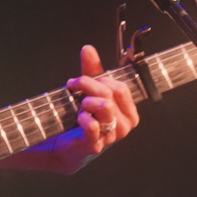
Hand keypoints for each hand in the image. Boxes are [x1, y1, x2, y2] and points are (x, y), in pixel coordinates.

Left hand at [26, 44, 139, 173]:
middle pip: (110, 94)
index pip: (121, 88)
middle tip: (75, 87)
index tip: (83, 79)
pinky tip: (79, 118)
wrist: (67, 148)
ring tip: (79, 107)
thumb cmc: (84, 119)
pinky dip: (83, 117)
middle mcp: (124, 126)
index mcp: (129, 113)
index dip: (100, 80)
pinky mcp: (95, 146)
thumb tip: (88, 48)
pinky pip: (93, 125)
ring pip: (104, 106)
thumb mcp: (90, 93)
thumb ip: (92, 72)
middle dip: (88, 86)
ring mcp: (111, 137)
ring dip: (86, 102)